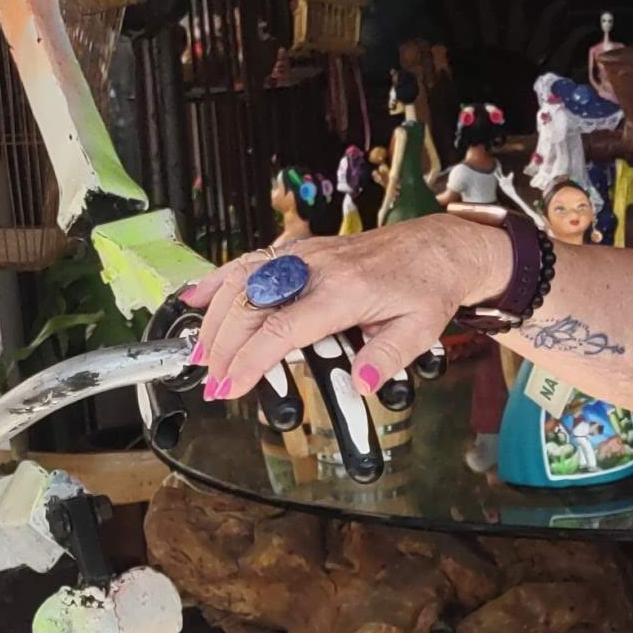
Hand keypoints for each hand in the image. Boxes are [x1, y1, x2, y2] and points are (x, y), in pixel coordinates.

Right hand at [180, 216, 506, 402]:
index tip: (230, 385)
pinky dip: (218, 279)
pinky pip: (250, 260)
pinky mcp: (301, 251)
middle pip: (251, 305)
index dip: (250, 360)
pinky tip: (195, 297)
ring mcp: (306, 256)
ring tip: (199, 353)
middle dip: (223, 347)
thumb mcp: (419, 330)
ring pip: (242, 279)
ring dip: (214, 317)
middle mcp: (317, 268)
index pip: (282, 328)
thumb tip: (360, 385)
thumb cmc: (427, 287)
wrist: (438, 247)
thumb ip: (387, 359)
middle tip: (213, 383)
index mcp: (345, 291)